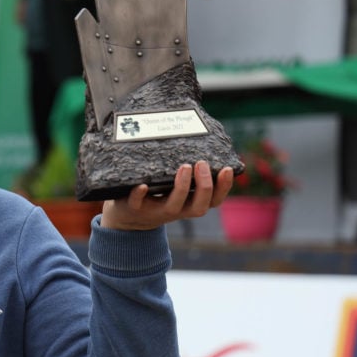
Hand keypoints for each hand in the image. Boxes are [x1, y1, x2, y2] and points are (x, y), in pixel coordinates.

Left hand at [100, 161, 234, 230]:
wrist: (128, 216)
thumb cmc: (157, 194)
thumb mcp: (175, 184)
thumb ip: (187, 171)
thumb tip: (201, 140)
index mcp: (189, 204)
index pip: (214, 200)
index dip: (224, 188)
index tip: (228, 169)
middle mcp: (177, 210)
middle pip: (199, 206)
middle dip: (204, 187)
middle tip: (202, 163)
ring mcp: (156, 211)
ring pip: (173, 206)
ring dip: (181, 187)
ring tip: (184, 167)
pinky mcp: (134, 209)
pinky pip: (137, 204)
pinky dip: (140, 195)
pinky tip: (143, 185)